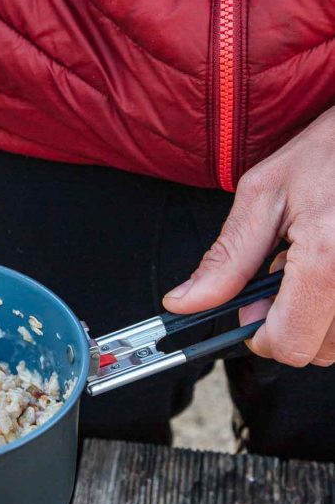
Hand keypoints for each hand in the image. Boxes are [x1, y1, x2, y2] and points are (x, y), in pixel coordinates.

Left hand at [163, 107, 334, 366]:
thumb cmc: (332, 150)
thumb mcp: (265, 194)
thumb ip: (226, 258)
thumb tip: (184, 303)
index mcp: (327, 259)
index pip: (289, 345)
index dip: (262, 335)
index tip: (255, 311)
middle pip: (321, 353)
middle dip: (295, 324)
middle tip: (287, 276)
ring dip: (322, 313)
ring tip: (314, 263)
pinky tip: (333, 263)